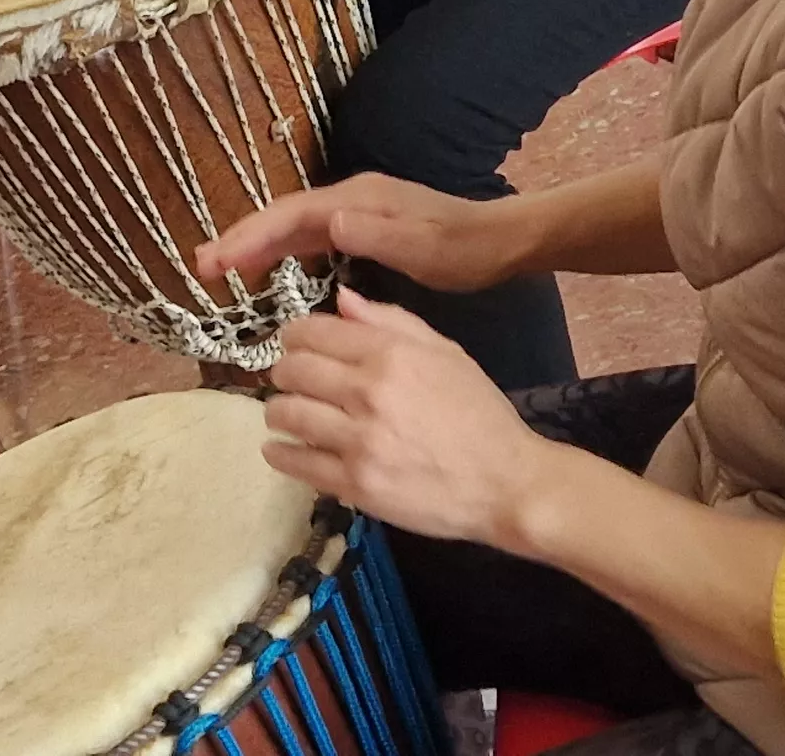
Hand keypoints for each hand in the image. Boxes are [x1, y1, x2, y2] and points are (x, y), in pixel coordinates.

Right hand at [196, 175, 526, 292]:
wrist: (500, 242)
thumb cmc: (463, 248)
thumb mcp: (422, 247)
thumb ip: (375, 234)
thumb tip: (327, 222)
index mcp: (358, 199)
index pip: (290, 216)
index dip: (249, 236)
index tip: (216, 260)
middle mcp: (350, 198)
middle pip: (283, 217)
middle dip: (241, 238)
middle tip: (201, 267)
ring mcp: (356, 211)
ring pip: (293, 227)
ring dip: (256, 245)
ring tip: (219, 269)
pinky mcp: (363, 227)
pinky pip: (309, 238)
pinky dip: (281, 252)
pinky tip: (267, 270)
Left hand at [259, 290, 563, 544]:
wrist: (505, 482)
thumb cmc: (479, 414)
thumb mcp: (446, 353)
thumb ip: (392, 321)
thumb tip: (341, 299)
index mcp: (391, 354)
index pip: (314, 331)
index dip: (294, 335)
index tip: (295, 344)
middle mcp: (369, 393)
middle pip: (293, 371)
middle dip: (285, 372)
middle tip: (291, 380)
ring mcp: (359, 441)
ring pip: (287, 415)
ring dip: (278, 411)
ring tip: (286, 414)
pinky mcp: (355, 485)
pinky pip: (296, 464)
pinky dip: (280, 453)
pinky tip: (281, 449)